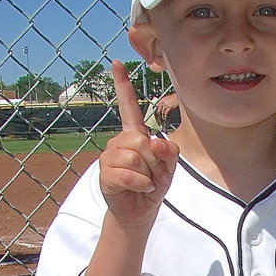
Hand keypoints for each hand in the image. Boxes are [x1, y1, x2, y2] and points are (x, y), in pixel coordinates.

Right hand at [99, 60, 178, 231]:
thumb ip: (169, 152)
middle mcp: (120, 142)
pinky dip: (140, 184)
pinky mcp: (106, 174)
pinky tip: (140, 188)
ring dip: (147, 174)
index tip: (116, 63)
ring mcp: (110, 157)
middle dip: (154, 161)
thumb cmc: (153, 186)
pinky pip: (127, 174)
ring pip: (134, 157)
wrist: (140, 211)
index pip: (129, 107)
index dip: (123, 86)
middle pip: (141, 140)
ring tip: (145, 182)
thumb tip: (155, 141)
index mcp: (135, 135)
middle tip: (153, 174)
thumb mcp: (169, 168)